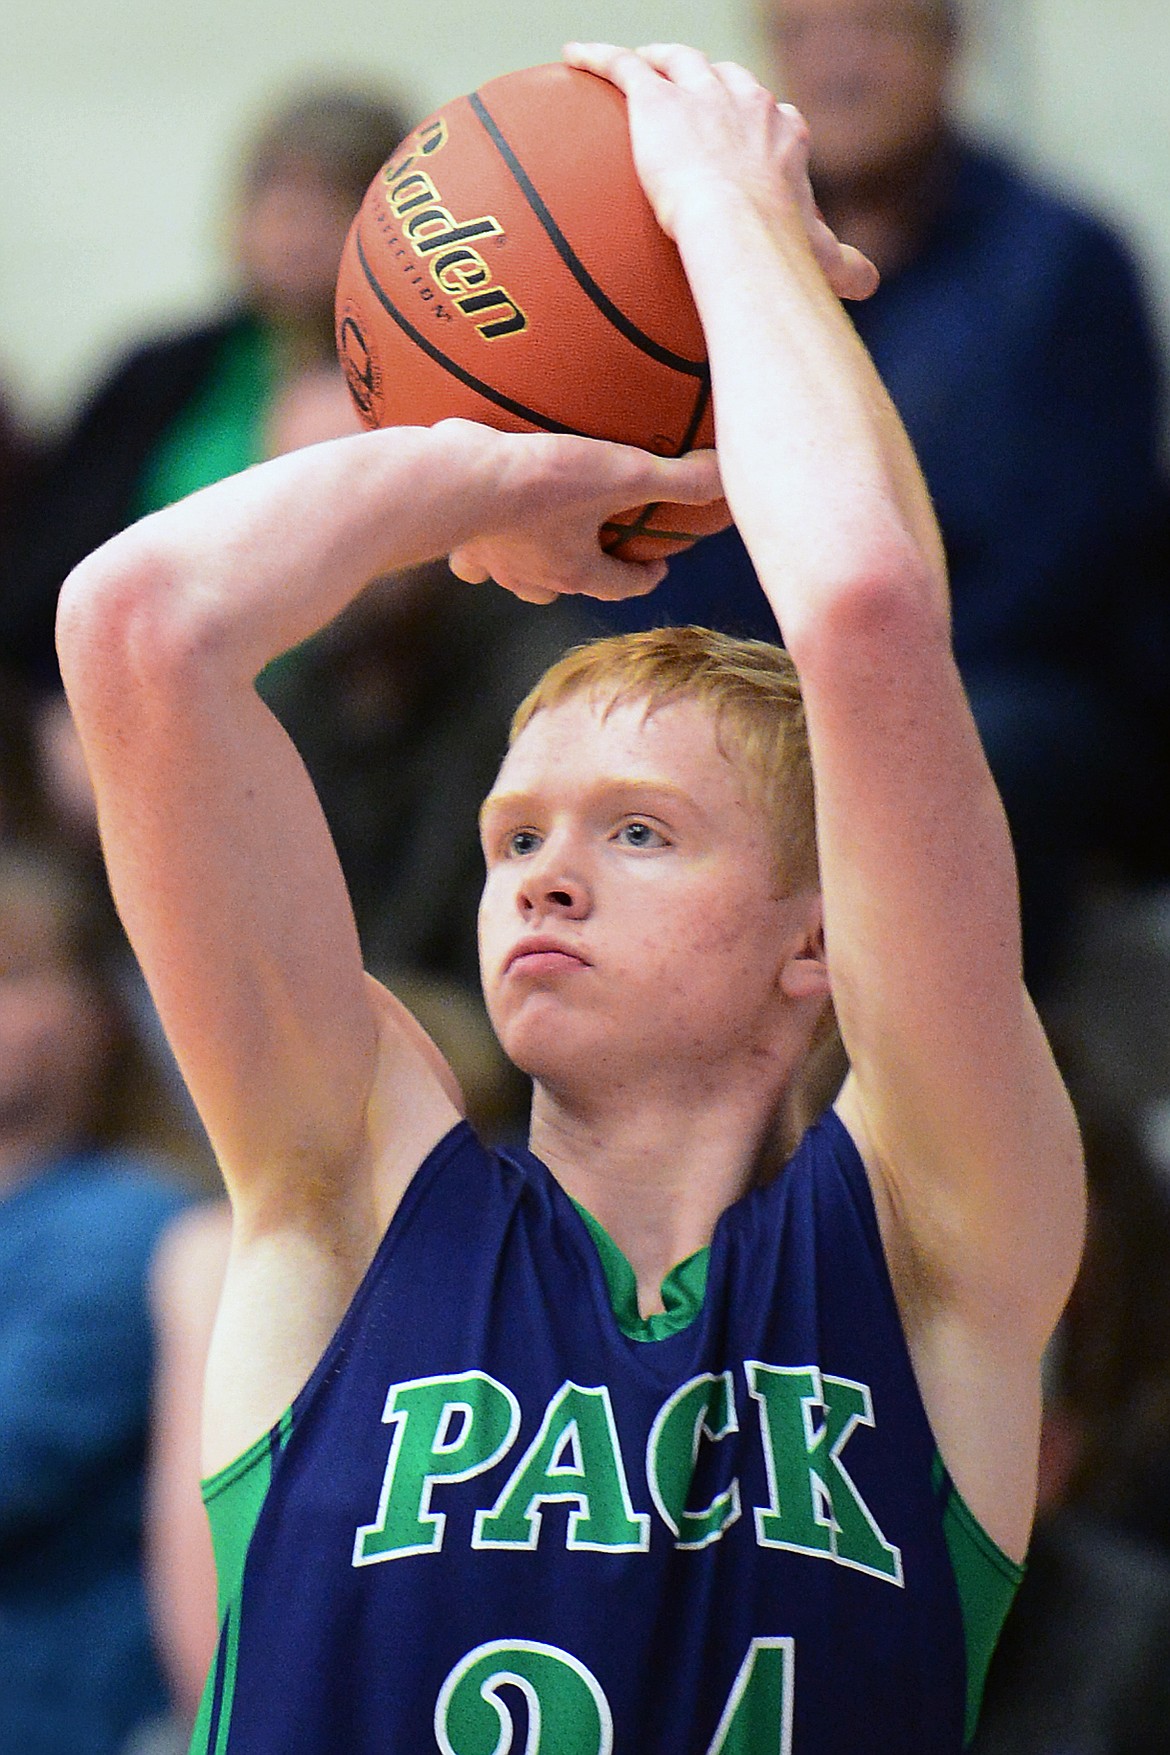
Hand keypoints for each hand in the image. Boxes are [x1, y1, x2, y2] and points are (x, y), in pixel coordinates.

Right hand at [444, 424, 721, 604]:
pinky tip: (480, 529)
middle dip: (587, 574)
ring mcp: (493, 563)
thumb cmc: (540, 484)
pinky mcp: (459, 542)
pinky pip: (471, 557)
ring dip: (532, 568)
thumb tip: (726, 476)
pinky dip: (479, 550)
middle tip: (598, 550)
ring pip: (517, 579)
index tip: (658, 566)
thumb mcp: (621, 473)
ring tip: (539, 542)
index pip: (621, 586)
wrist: (458, 481)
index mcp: (577, 570)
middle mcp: (534, 577)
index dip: (644, 578)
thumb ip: (676, 478)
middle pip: (568, 588)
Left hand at [564, 41, 877, 303]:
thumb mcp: (819, 257)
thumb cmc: (778, 247)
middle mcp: (746, 101)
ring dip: (658, 61)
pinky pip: (622, 66)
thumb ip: (843, 266)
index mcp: (784, 132)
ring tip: (640, 67)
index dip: (757, 124)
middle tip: (689, 95)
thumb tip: (869, 284)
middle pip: (725, 81)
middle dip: (711, 83)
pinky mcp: (656, 100)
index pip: (773, 116)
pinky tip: (574, 57)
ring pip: (677, 62)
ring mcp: (700, 94)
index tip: (745, 136)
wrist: (737, 225)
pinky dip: (598, 59)